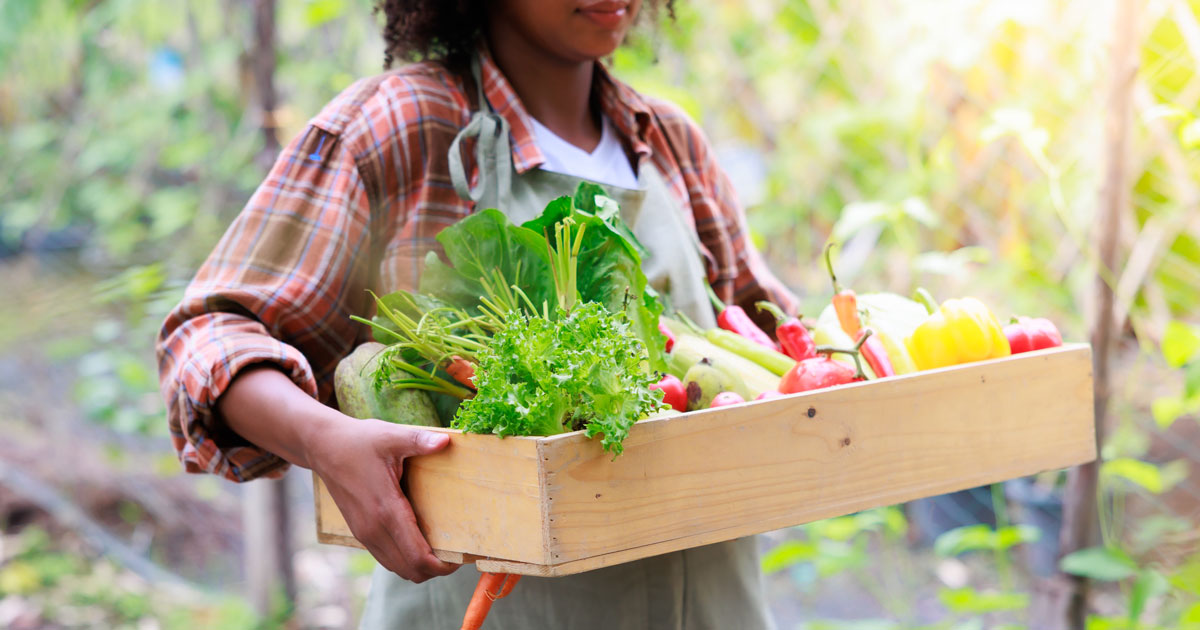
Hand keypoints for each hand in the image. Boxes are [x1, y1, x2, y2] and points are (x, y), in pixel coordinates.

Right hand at [308, 417, 460, 582]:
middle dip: (435, 569)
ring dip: (420, 566)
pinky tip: (419, 542)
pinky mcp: (359, 531)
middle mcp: (374, 528)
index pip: (417, 556)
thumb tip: (445, 442)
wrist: (323, 447)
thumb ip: (419, 440)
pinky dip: (405, 559)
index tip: (460, 557)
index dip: (441, 565)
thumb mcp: (390, 436)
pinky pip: (386, 557)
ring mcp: (364, 533)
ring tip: (441, 550)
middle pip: (410, 570)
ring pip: (397, 568)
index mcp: (386, 510)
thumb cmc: (358, 441)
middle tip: (456, 554)